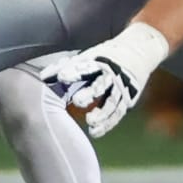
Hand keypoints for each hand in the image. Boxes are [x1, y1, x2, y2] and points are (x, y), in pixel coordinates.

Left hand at [41, 23, 170, 138]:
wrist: (139, 50)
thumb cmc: (104, 56)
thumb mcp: (87, 57)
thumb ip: (65, 67)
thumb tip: (42, 77)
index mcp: (98, 61)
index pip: (85, 66)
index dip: (73, 72)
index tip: (61, 77)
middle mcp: (111, 74)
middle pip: (100, 85)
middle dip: (89, 93)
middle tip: (77, 101)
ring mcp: (121, 87)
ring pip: (111, 103)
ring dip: (101, 113)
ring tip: (89, 121)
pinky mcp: (127, 99)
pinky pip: (117, 114)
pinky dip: (106, 124)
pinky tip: (94, 131)